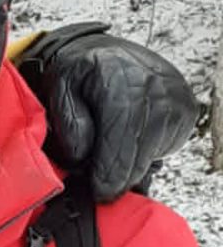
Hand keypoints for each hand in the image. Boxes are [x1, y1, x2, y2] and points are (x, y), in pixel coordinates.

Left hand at [17, 25, 196, 200]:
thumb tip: (84, 156)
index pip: (119, 140)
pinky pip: (164, 150)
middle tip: (101, 182)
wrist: (109, 55)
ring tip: (112, 147)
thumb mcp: (60, 91)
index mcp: (119, 78)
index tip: (98, 191)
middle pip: (138, 155)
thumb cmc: (81, 75)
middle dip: (117, 177)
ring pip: (151, 157)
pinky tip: (130, 138)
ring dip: (129, 165)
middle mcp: (155, 86)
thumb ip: (68, 124)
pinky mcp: (187, 111)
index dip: (107, 174)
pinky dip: (144, 154)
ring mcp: (176, 99)